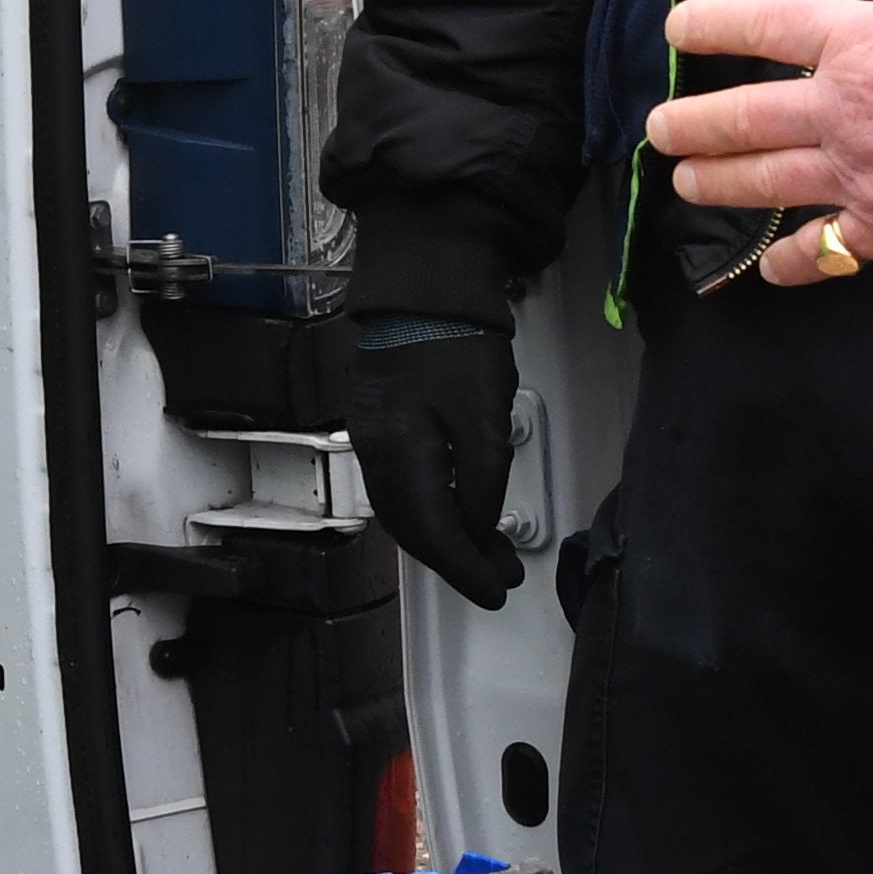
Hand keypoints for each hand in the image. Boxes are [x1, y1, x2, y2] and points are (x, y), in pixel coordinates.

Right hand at [345, 318, 523, 609]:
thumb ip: (484, 482)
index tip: (499, 592)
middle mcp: (374, 453)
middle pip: (412, 529)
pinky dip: (431, 509)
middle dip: (457, 560)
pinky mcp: (378, 420)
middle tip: (501, 577)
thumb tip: (478, 529)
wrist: (424, 281)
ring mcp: (371, 436)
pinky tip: (459, 511)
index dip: (466, 570)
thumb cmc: (459, 343)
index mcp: (399, 454)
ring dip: (445, 537)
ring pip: (405, 510)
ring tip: (487, 551)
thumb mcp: (486, 417)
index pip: (432, 533)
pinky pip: (402, 485)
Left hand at [648, 0, 872, 287]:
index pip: (766, 22)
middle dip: (693, 122)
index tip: (677, 28)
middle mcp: (844, 107)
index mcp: (861, 40)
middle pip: (745, 114)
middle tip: (659, 129)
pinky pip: (825, 250)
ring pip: (767, 181)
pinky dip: (794, 262)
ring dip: (719, 182)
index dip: (714, 22)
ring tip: (684, 181)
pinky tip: (768, 268)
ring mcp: (860, 171)